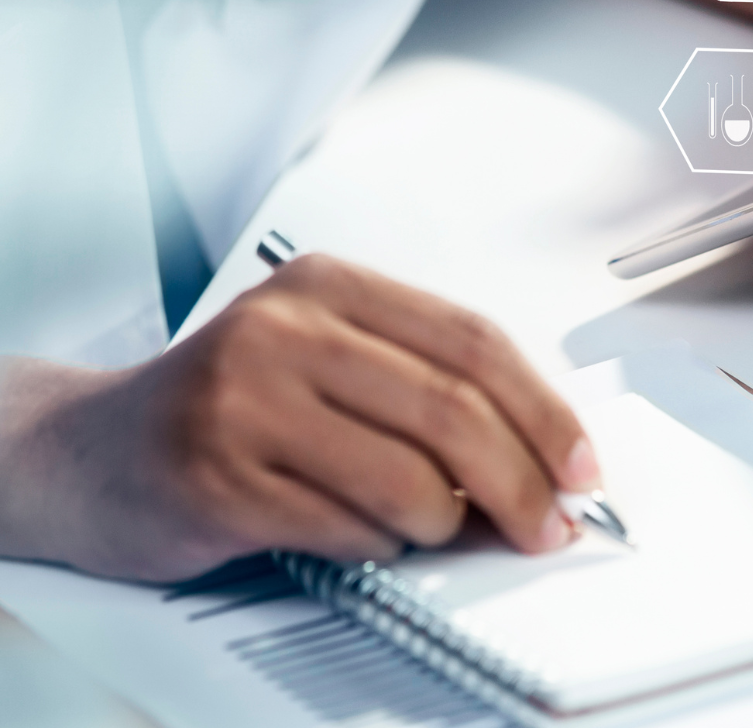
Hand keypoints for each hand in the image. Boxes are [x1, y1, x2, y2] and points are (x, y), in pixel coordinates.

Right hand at [0, 255, 599, 581]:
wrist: (90, 450)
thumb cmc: (230, 406)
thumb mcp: (326, 359)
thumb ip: (425, 387)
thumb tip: (545, 458)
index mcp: (327, 285)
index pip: (474, 342)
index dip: (546, 412)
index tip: (583, 466)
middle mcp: (282, 329)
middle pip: (453, 409)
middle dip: (522, 482)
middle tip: (550, 525)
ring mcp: (242, 402)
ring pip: (407, 478)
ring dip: (446, 524)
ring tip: (436, 529)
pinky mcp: (215, 478)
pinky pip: (346, 529)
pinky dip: (381, 547)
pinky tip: (367, 537)